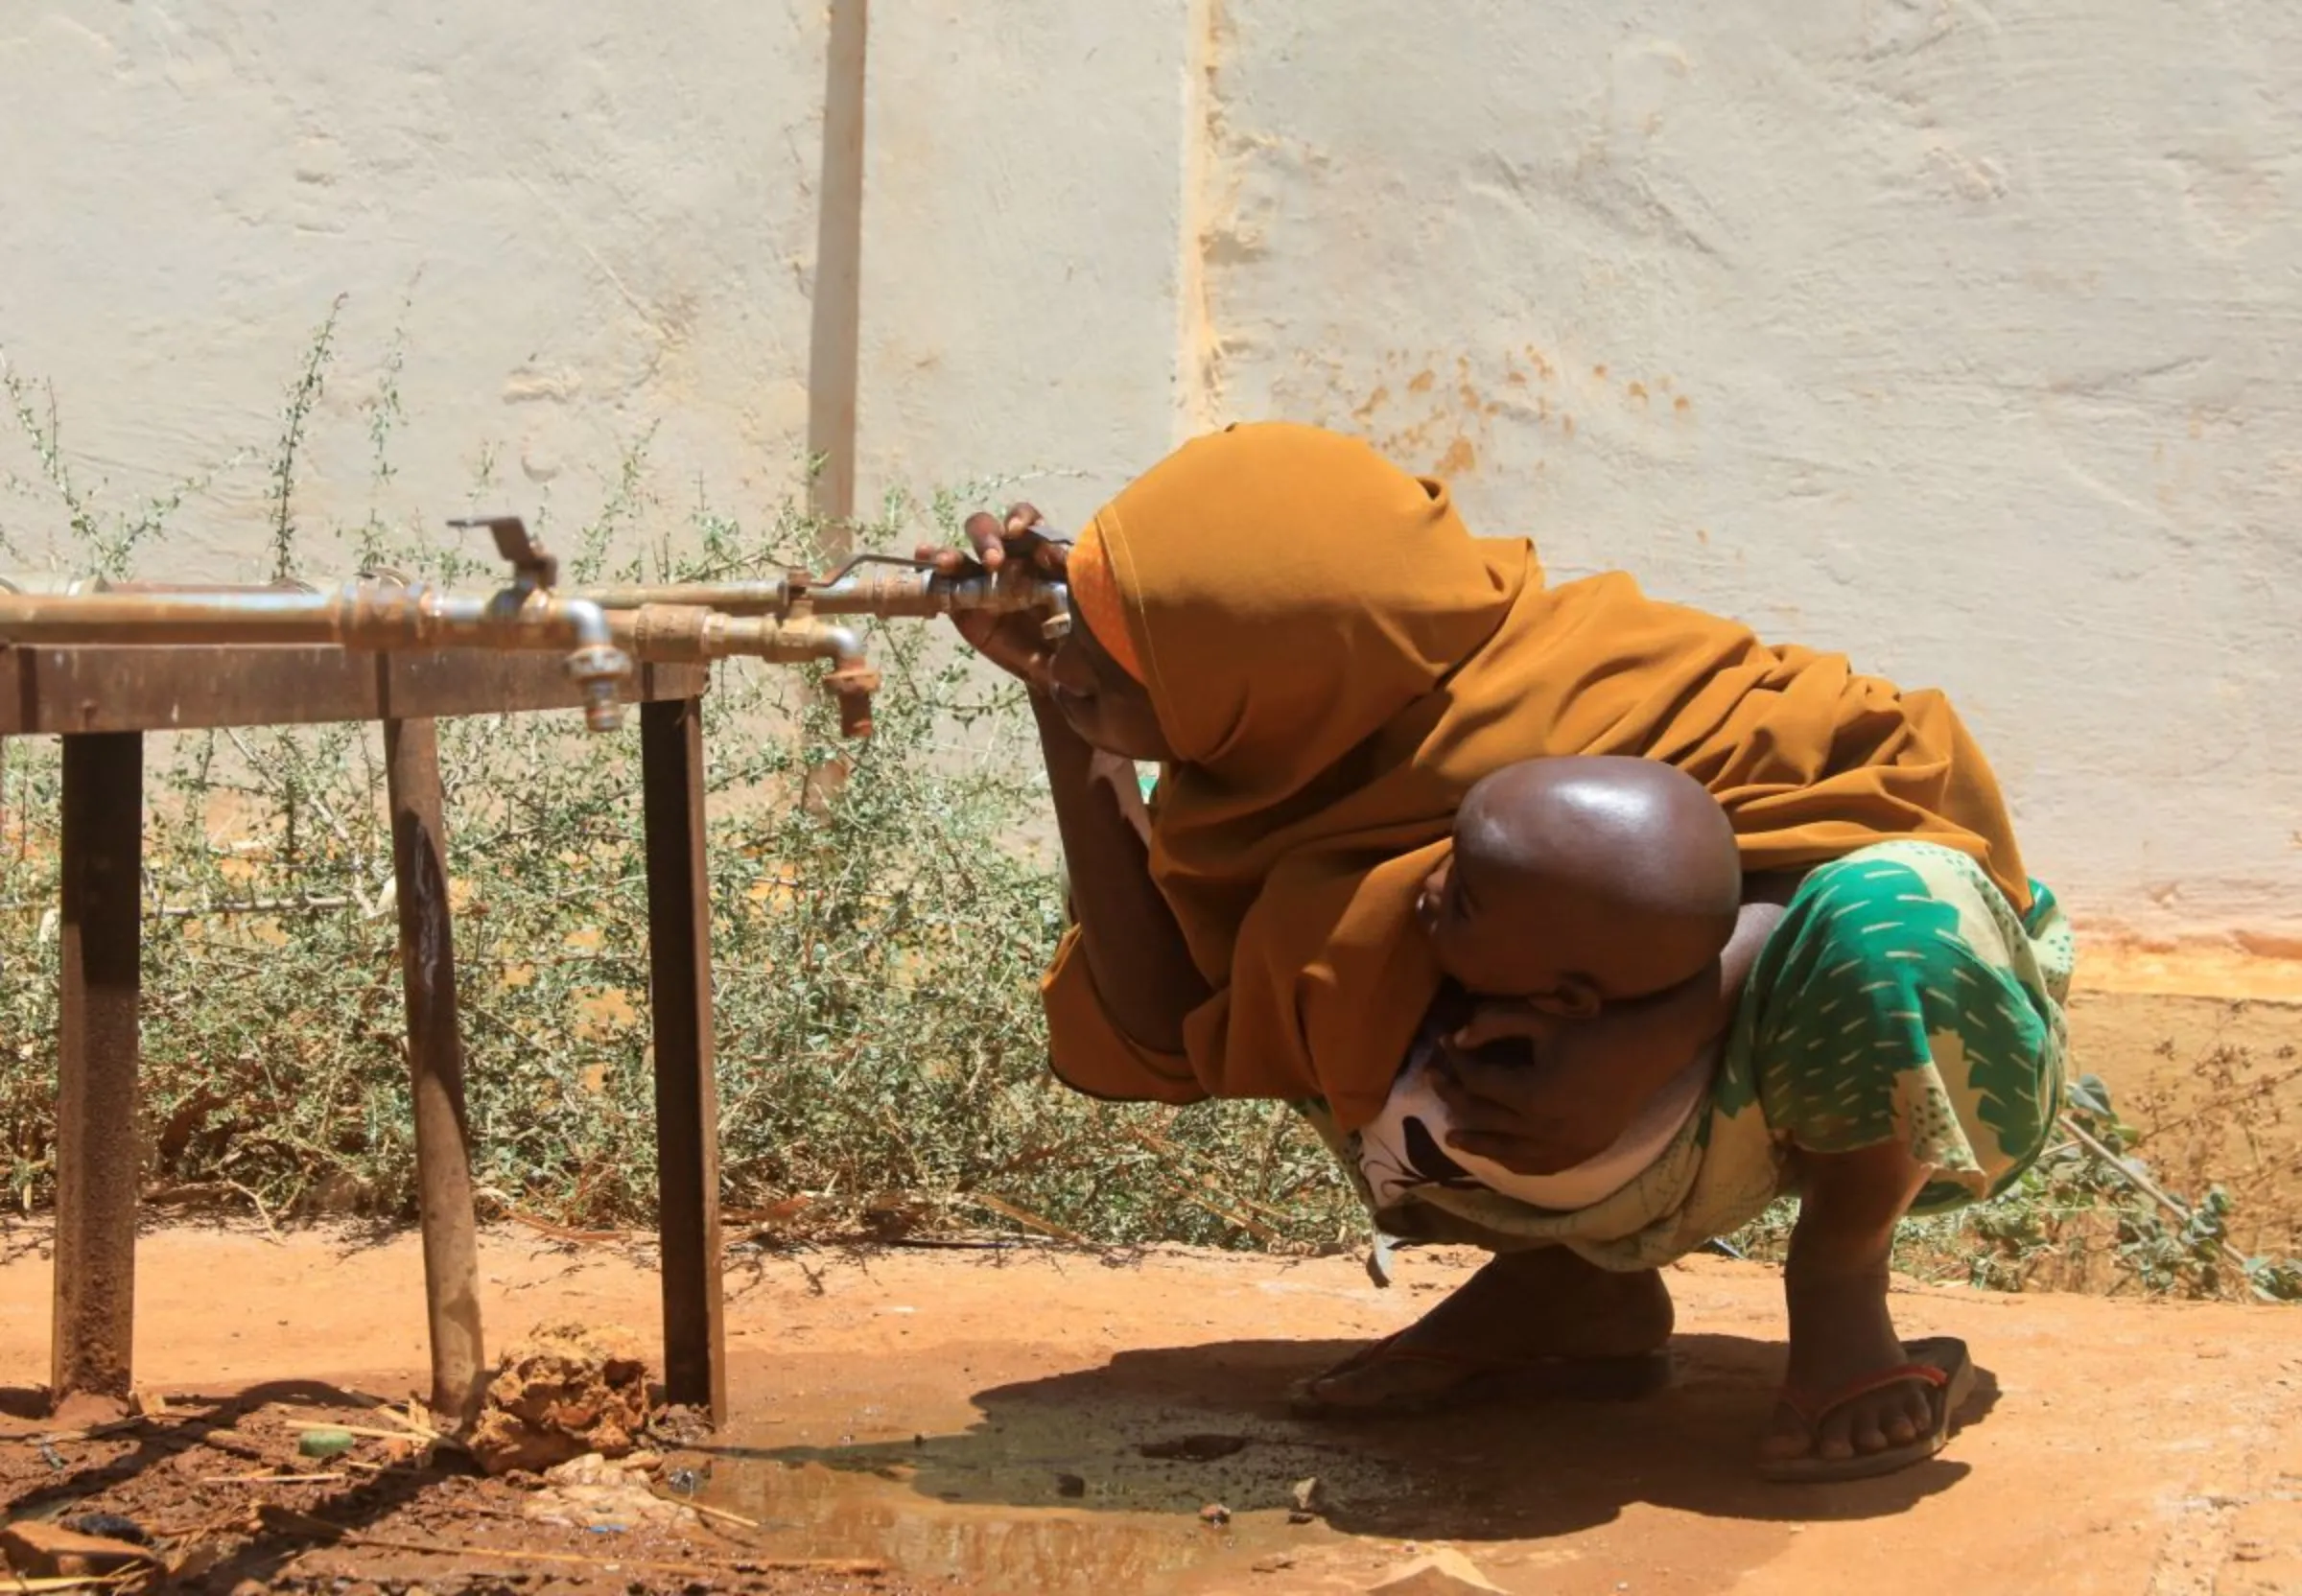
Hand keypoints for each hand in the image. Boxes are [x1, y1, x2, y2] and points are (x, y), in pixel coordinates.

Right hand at [914, 503, 1069, 691]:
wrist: (1055, 668)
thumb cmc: (1073, 634)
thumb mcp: (1079, 612)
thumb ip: (1072, 590)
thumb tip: (1062, 571)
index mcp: (1044, 554)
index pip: (1032, 525)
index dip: (1026, 524)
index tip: (1026, 538)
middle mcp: (1014, 558)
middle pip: (996, 529)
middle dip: (991, 539)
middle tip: (993, 561)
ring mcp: (986, 577)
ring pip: (969, 550)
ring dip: (958, 552)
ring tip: (948, 564)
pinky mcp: (962, 598)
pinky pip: (945, 576)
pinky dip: (931, 560)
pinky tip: (923, 558)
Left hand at [1430, 1001, 1649, 1176]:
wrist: (1650, 1050)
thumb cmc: (1595, 1028)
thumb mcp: (1542, 1019)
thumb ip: (1496, 1024)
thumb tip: (1457, 1038)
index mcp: (1534, 1094)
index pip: (1478, 1083)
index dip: (1456, 1062)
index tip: (1443, 1045)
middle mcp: (1546, 1129)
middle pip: (1485, 1118)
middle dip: (1454, 1099)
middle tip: (1434, 1082)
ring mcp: (1566, 1146)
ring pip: (1507, 1152)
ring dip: (1477, 1142)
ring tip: (1451, 1135)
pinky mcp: (1583, 1153)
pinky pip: (1538, 1166)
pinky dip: (1512, 1162)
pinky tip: (1496, 1156)